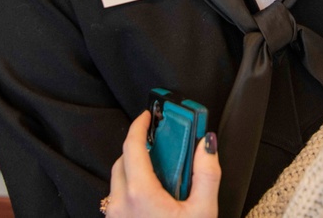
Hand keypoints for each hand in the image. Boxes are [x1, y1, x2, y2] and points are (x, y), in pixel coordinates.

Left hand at [106, 111, 220, 217]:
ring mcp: (116, 215)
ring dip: (134, 168)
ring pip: (118, 179)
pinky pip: (118, 197)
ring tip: (159, 170)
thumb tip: (206, 144)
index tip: (148, 114)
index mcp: (140, 193)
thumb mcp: (203, 212)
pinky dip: (131, 186)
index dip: (139, 125)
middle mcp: (121, 202)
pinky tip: (153, 193)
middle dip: (138, 146)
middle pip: (122, 160)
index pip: (132, 147)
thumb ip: (207, 175)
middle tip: (158, 143)